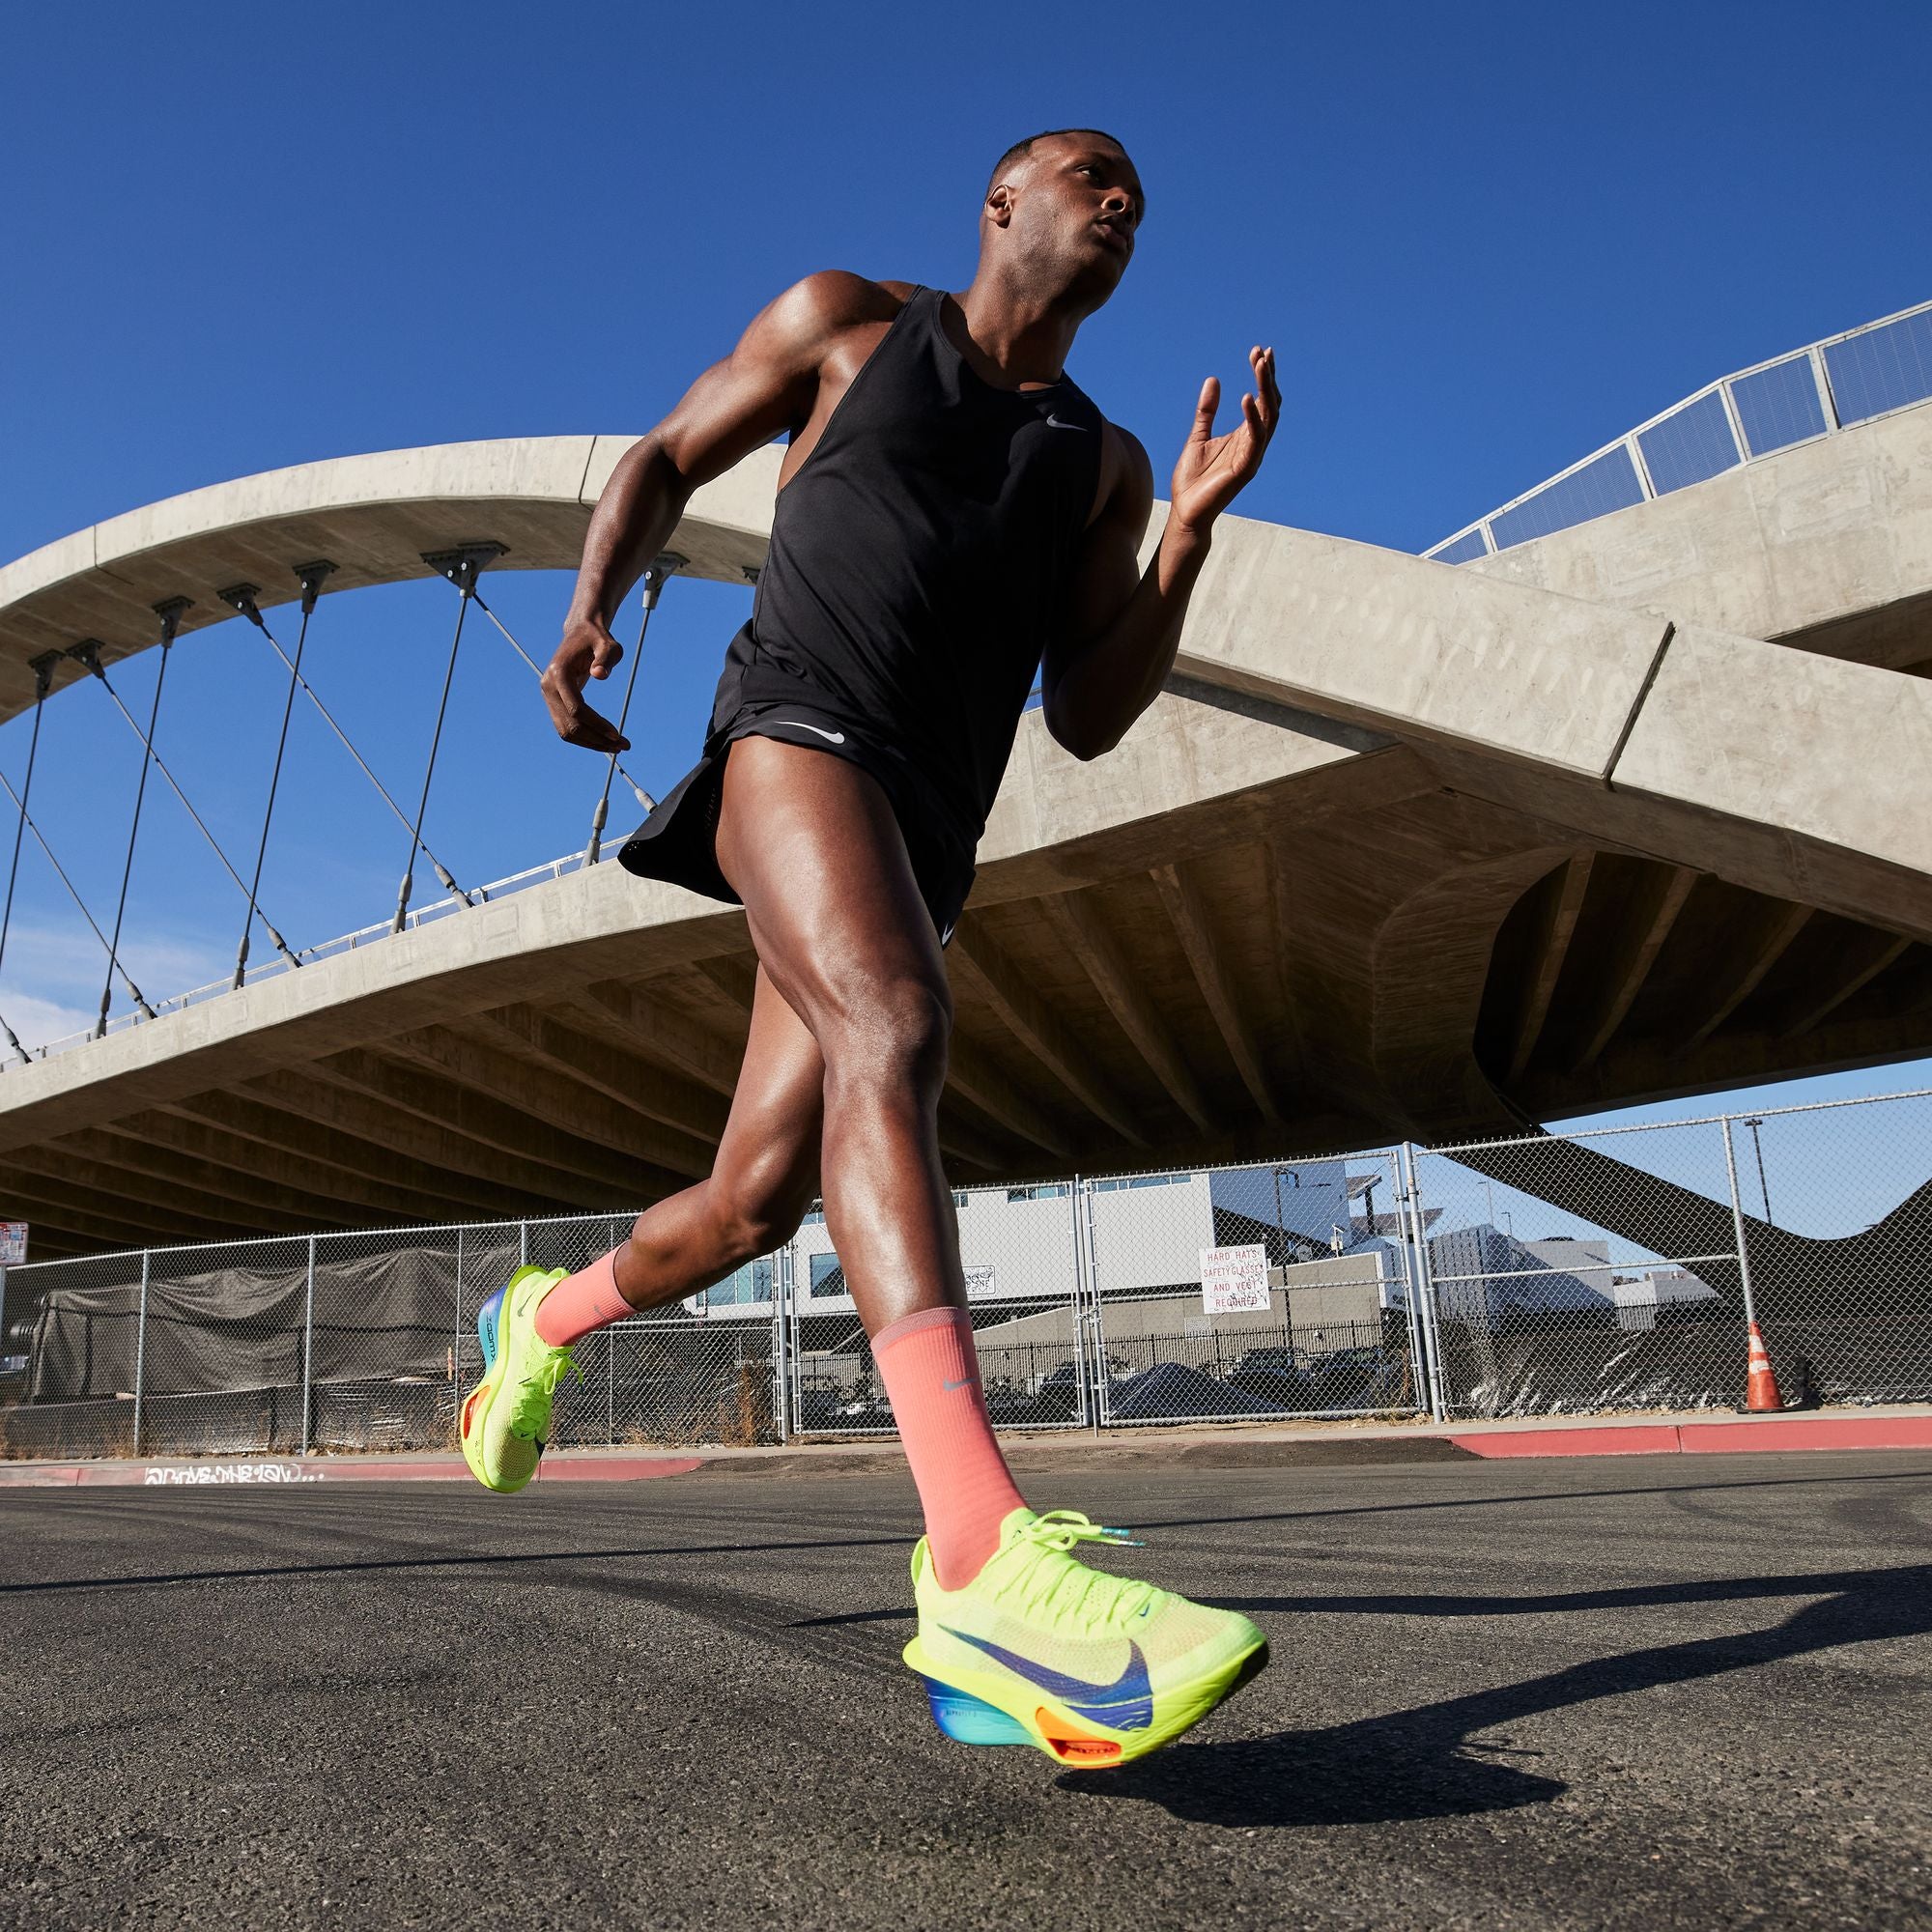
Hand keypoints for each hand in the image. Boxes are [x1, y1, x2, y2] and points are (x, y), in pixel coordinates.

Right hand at [541, 616, 630, 751]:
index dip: (596, 724)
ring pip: (566, 731)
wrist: (581, 632)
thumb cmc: (597, 638)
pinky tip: (604, 740)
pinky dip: (585, 737)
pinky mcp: (553, 702)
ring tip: (616, 747)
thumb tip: (600, 675)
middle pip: (570, 725)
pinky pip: (566, 727)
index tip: (617, 735)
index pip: (576, 708)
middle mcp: (548, 686)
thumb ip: (606, 658)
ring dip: (591, 743)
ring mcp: (548, 695)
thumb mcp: (608, 644)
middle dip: (597, 739)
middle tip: (623, 746)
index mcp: (559, 673)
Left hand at [1169, 345, 1279, 534]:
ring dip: (1265, 390)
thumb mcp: (1197, 437)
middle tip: (1263, 352)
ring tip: (1260, 365)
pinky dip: (1252, 418)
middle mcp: (1253, 444)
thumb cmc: (1192, 481)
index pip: (1260, 401)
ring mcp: (1252, 456)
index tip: (1258, 351)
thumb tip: (1213, 380)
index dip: (1262, 377)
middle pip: (1270, 405)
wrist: (1186, 512)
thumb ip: (1206, 411)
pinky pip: (1254, 440)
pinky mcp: (1245, 469)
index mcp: (1244, 437)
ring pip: (1268, 418)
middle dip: (1268, 378)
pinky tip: (1245, 398)